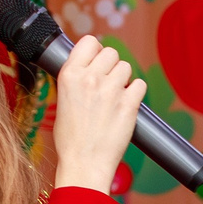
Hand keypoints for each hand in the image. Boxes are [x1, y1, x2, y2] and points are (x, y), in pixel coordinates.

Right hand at [50, 36, 146, 195]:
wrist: (84, 162)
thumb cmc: (71, 136)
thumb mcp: (62, 98)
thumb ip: (77, 78)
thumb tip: (90, 66)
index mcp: (70, 74)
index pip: (89, 41)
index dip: (96, 50)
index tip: (97, 61)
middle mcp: (90, 78)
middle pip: (111, 52)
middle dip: (111, 65)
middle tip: (108, 82)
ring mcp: (111, 90)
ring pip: (126, 67)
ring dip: (124, 78)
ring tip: (116, 95)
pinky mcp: (129, 105)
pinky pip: (140, 84)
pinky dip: (136, 92)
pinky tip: (128, 102)